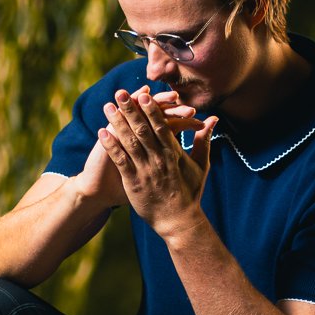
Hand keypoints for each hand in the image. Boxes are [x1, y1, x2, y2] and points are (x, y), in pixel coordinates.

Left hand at [99, 86, 217, 234]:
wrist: (178, 221)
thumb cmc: (191, 193)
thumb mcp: (201, 165)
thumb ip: (204, 140)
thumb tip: (213, 119)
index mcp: (174, 153)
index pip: (162, 126)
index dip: (151, 110)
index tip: (143, 94)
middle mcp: (159, 159)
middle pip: (143, 129)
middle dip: (131, 110)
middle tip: (120, 92)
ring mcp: (146, 170)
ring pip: (129, 141)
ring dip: (118, 123)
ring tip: (108, 106)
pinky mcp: (134, 182)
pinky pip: (121, 160)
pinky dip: (111, 146)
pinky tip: (102, 132)